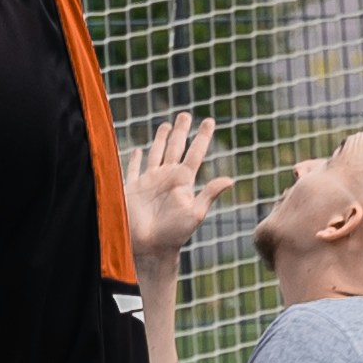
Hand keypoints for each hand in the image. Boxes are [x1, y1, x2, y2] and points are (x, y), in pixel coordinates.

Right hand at [126, 110, 222, 265]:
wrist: (149, 247)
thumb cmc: (174, 234)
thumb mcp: (195, 213)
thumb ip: (209, 194)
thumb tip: (230, 179)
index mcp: (183, 181)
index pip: (195, 153)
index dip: (202, 137)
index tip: (209, 121)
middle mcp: (167, 177)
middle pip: (176, 147)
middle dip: (181, 131)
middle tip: (186, 115)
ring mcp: (149, 182)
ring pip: (156, 153)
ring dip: (160, 139)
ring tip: (166, 124)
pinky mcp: (132, 188)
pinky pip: (133, 168)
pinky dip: (135, 159)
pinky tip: (137, 149)